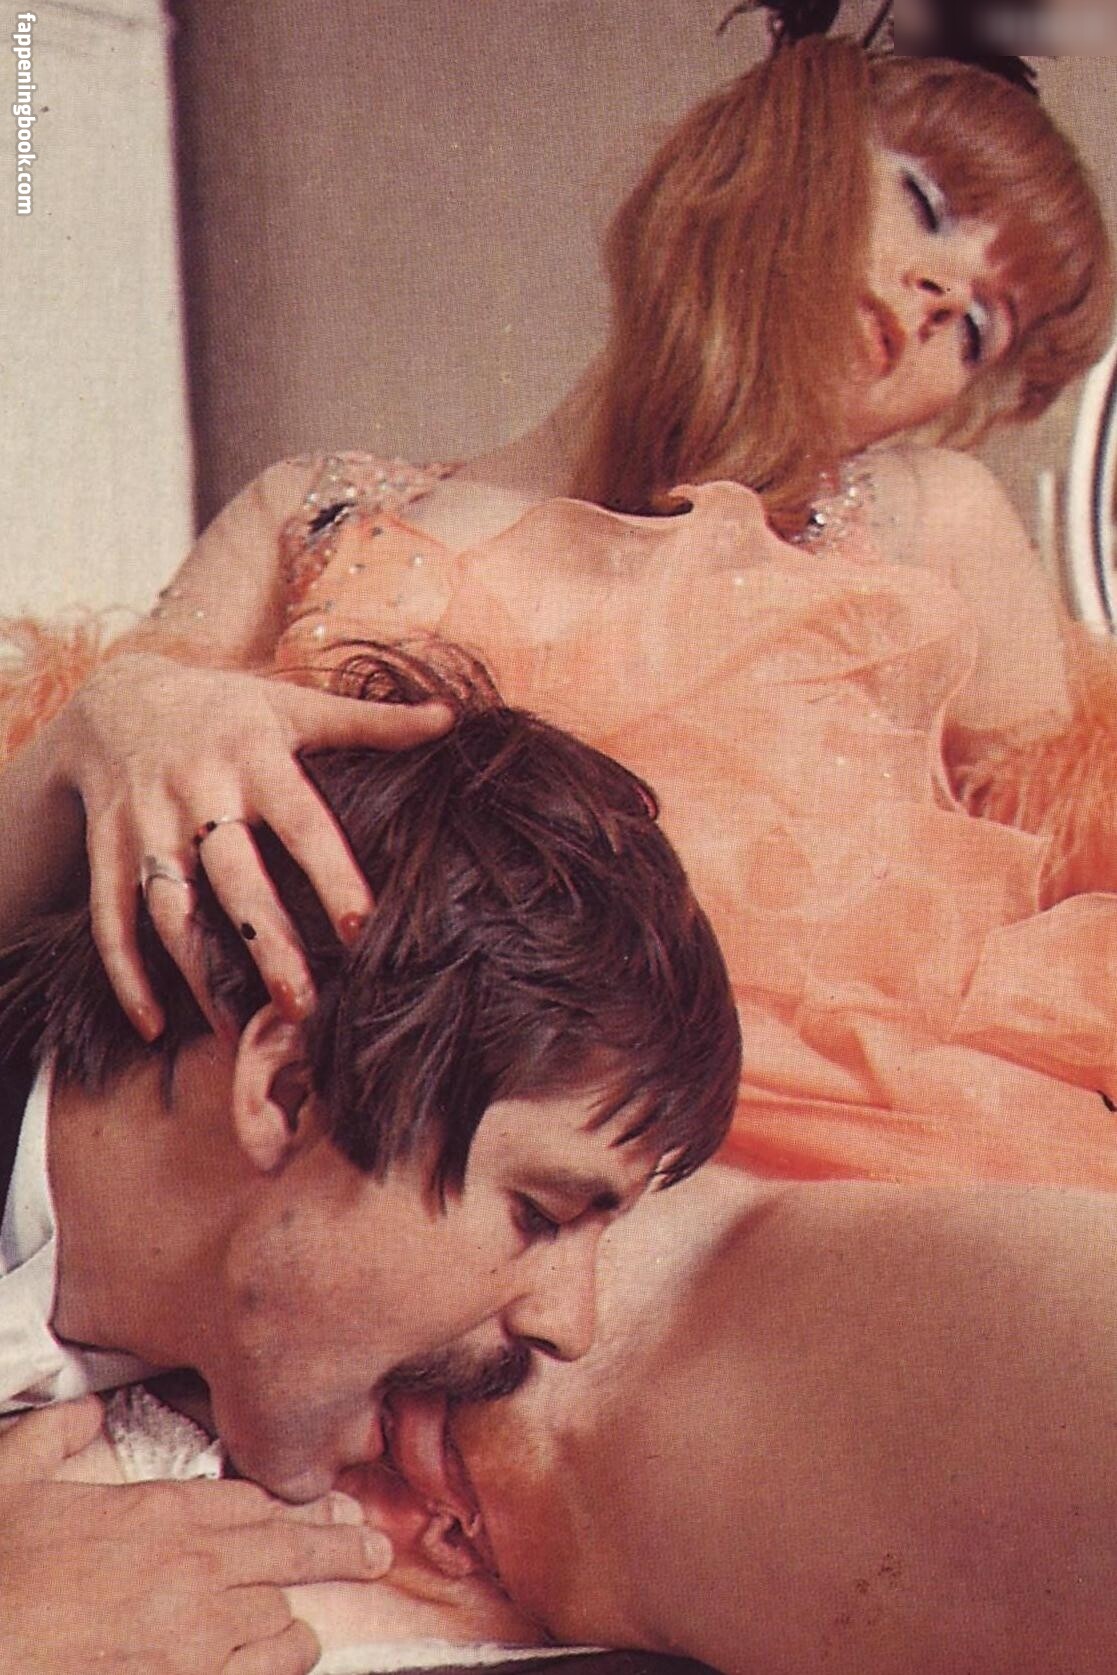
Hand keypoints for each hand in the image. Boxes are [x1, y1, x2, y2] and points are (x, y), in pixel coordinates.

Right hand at [0, 1397, 392, 1674]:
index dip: (289, 1504)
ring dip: (294, 1620)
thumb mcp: (11, 1478)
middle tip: (375, 1551)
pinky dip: (278, 1666)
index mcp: (158, 1514)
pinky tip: (284, 1660)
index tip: (325, 1504)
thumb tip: (86, 1408)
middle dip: (341, 1547)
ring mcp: (198, 1638)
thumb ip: (57, 1435)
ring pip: (281, 1619)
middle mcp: (193, 1570)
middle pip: (290, 1549)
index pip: (249, 1499)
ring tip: (308, 1624)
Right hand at [53, 653, 451, 1039]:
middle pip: (234, 877)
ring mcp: (146, 825)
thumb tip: (450, 719)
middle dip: (265, 942)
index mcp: (256, 756)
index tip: (364, 926)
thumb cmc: (230, 710)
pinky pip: (111, 920)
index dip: (332, 873)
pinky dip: (126, 975)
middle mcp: (198, 791)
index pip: (302, 821)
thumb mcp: (295, 704)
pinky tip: (153, 1028)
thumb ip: (370, 721)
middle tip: (303, 1007)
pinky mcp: (106, 851)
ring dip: (199, 974)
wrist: (117, 696)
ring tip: (237, 1032)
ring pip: (170, 909)